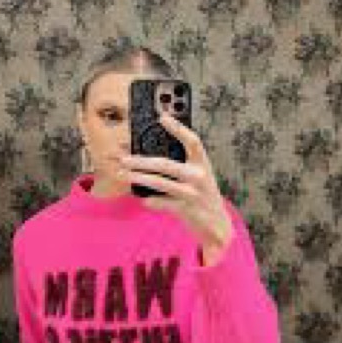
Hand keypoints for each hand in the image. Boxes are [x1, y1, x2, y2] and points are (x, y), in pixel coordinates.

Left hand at [119, 113, 232, 259]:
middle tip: (123, 158)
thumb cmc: (203, 195)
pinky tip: (143, 198)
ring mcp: (192, 193)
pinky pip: (161, 202)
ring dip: (138, 177)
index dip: (178, 128)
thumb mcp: (200, 177)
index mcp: (203, 164)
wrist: (218, 225)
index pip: (193, 141)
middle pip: (165, 164)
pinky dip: (149, 200)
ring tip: (123, 174)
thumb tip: (152, 156)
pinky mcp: (185, 209)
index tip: (162, 117)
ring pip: (160, 183)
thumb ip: (184, 165)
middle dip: (141, 161)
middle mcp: (199, 176)